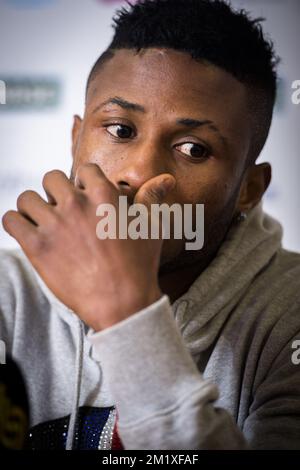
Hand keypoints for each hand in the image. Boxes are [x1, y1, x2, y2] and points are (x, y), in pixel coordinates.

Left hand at [2, 163, 174, 330]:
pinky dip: (15, 223)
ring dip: (34, 207)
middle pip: (51, 178)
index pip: (84, 170)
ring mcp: (54, 225)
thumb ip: (152, 198)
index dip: (84, 183)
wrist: (122, 304)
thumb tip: (167, 178)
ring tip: (43, 222)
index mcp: (103, 194)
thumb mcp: (150, 227)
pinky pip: (10, 220)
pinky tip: (28, 233)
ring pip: (26, 198)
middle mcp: (76, 204)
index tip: (85, 198)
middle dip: (56, 191)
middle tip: (63, 211)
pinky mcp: (37, 247)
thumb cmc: (140, 265)